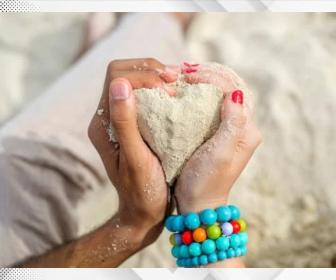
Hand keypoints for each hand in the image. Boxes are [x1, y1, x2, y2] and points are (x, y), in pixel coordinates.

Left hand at [88, 58, 179, 244]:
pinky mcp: (133, 123)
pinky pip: (142, 93)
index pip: (116, 77)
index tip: (168, 89)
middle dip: (150, 69)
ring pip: (133, 79)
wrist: (143, 211)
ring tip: (177, 84)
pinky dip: (159, 87)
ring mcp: (120, 119)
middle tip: (175, 80)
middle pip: (122, 72)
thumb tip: (120, 84)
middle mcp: (107, 117)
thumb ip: (125, 123)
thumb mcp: (135, 159)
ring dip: (155, 76)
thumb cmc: (142, 191)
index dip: (143, 74)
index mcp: (103, 124)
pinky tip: (174, 94)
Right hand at [175, 63, 262, 213]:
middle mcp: (242, 127)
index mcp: (247, 130)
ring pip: (221, 95)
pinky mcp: (217, 133)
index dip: (213, 78)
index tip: (190, 75)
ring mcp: (230, 130)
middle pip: (231, 89)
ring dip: (205, 82)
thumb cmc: (206, 181)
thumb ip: (232, 124)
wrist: (198, 203)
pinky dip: (200, 94)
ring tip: (185, 76)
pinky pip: (212, 106)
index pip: (235, 91)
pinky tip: (187, 90)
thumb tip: (235, 93)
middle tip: (186, 71)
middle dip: (210, 75)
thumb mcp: (221, 153)